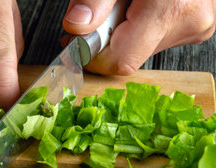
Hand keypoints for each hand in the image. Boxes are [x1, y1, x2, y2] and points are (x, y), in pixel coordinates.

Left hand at [62, 0, 215, 74]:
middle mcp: (188, 24)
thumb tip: (77, 24)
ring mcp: (192, 28)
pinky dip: (138, 27)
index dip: (93, 53)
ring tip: (129, 2)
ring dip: (123, 32)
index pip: (120, 60)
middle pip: (128, 56)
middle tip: (107, 9)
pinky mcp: (192, 28)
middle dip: (108, 37)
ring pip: (139, 49)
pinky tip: (141, 6)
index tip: (78, 39)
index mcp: (171, 9)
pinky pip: (152, 39)